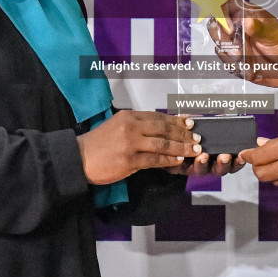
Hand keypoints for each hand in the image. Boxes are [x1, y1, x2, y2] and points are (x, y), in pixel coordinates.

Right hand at [78, 110, 196, 184]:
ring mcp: (131, 144)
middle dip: (183, 134)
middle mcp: (131, 127)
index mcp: (128, 116)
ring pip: (163, 144)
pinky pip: (155, 159)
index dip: (176, 120)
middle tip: (198, 137)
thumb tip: (159, 128)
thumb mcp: (116, 126)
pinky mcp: (130, 160)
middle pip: (164, 129)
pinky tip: (178, 160)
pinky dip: (168, 160)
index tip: (190, 122)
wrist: (79, 159)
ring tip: (193, 150)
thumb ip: (137, 125)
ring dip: (181, 148)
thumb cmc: (98, 144)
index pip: (158, 116)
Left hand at [159, 115, 247, 176]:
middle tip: (224, 156)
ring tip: (203, 156)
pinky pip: (180, 168)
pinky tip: (183, 155)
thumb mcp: (203, 128)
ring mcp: (191, 167)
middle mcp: (205, 165)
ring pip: (200, 171)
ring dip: (203, 164)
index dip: (237, 162)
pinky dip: (180, 163)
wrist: (167, 139)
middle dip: (222, 164)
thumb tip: (222, 117)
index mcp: (216, 158)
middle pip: (218, 170)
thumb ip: (212, 125)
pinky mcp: (176, 167)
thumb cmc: (189, 135)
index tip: (240, 156)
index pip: (231, 164)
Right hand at [209, 0, 277, 87]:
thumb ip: (259, 29)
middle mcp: (238, 27)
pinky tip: (249, 70)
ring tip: (243, 60)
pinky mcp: (236, 59)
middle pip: (216, 25)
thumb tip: (247, 20)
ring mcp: (236, 43)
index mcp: (247, 14)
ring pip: (219, 46)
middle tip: (236, 48)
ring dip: (229, 55)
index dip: (222, 15)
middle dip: (222, 38)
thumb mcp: (274, 35)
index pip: (225, 5)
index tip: (230, 28)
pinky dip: (236, 68)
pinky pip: (227, 62)